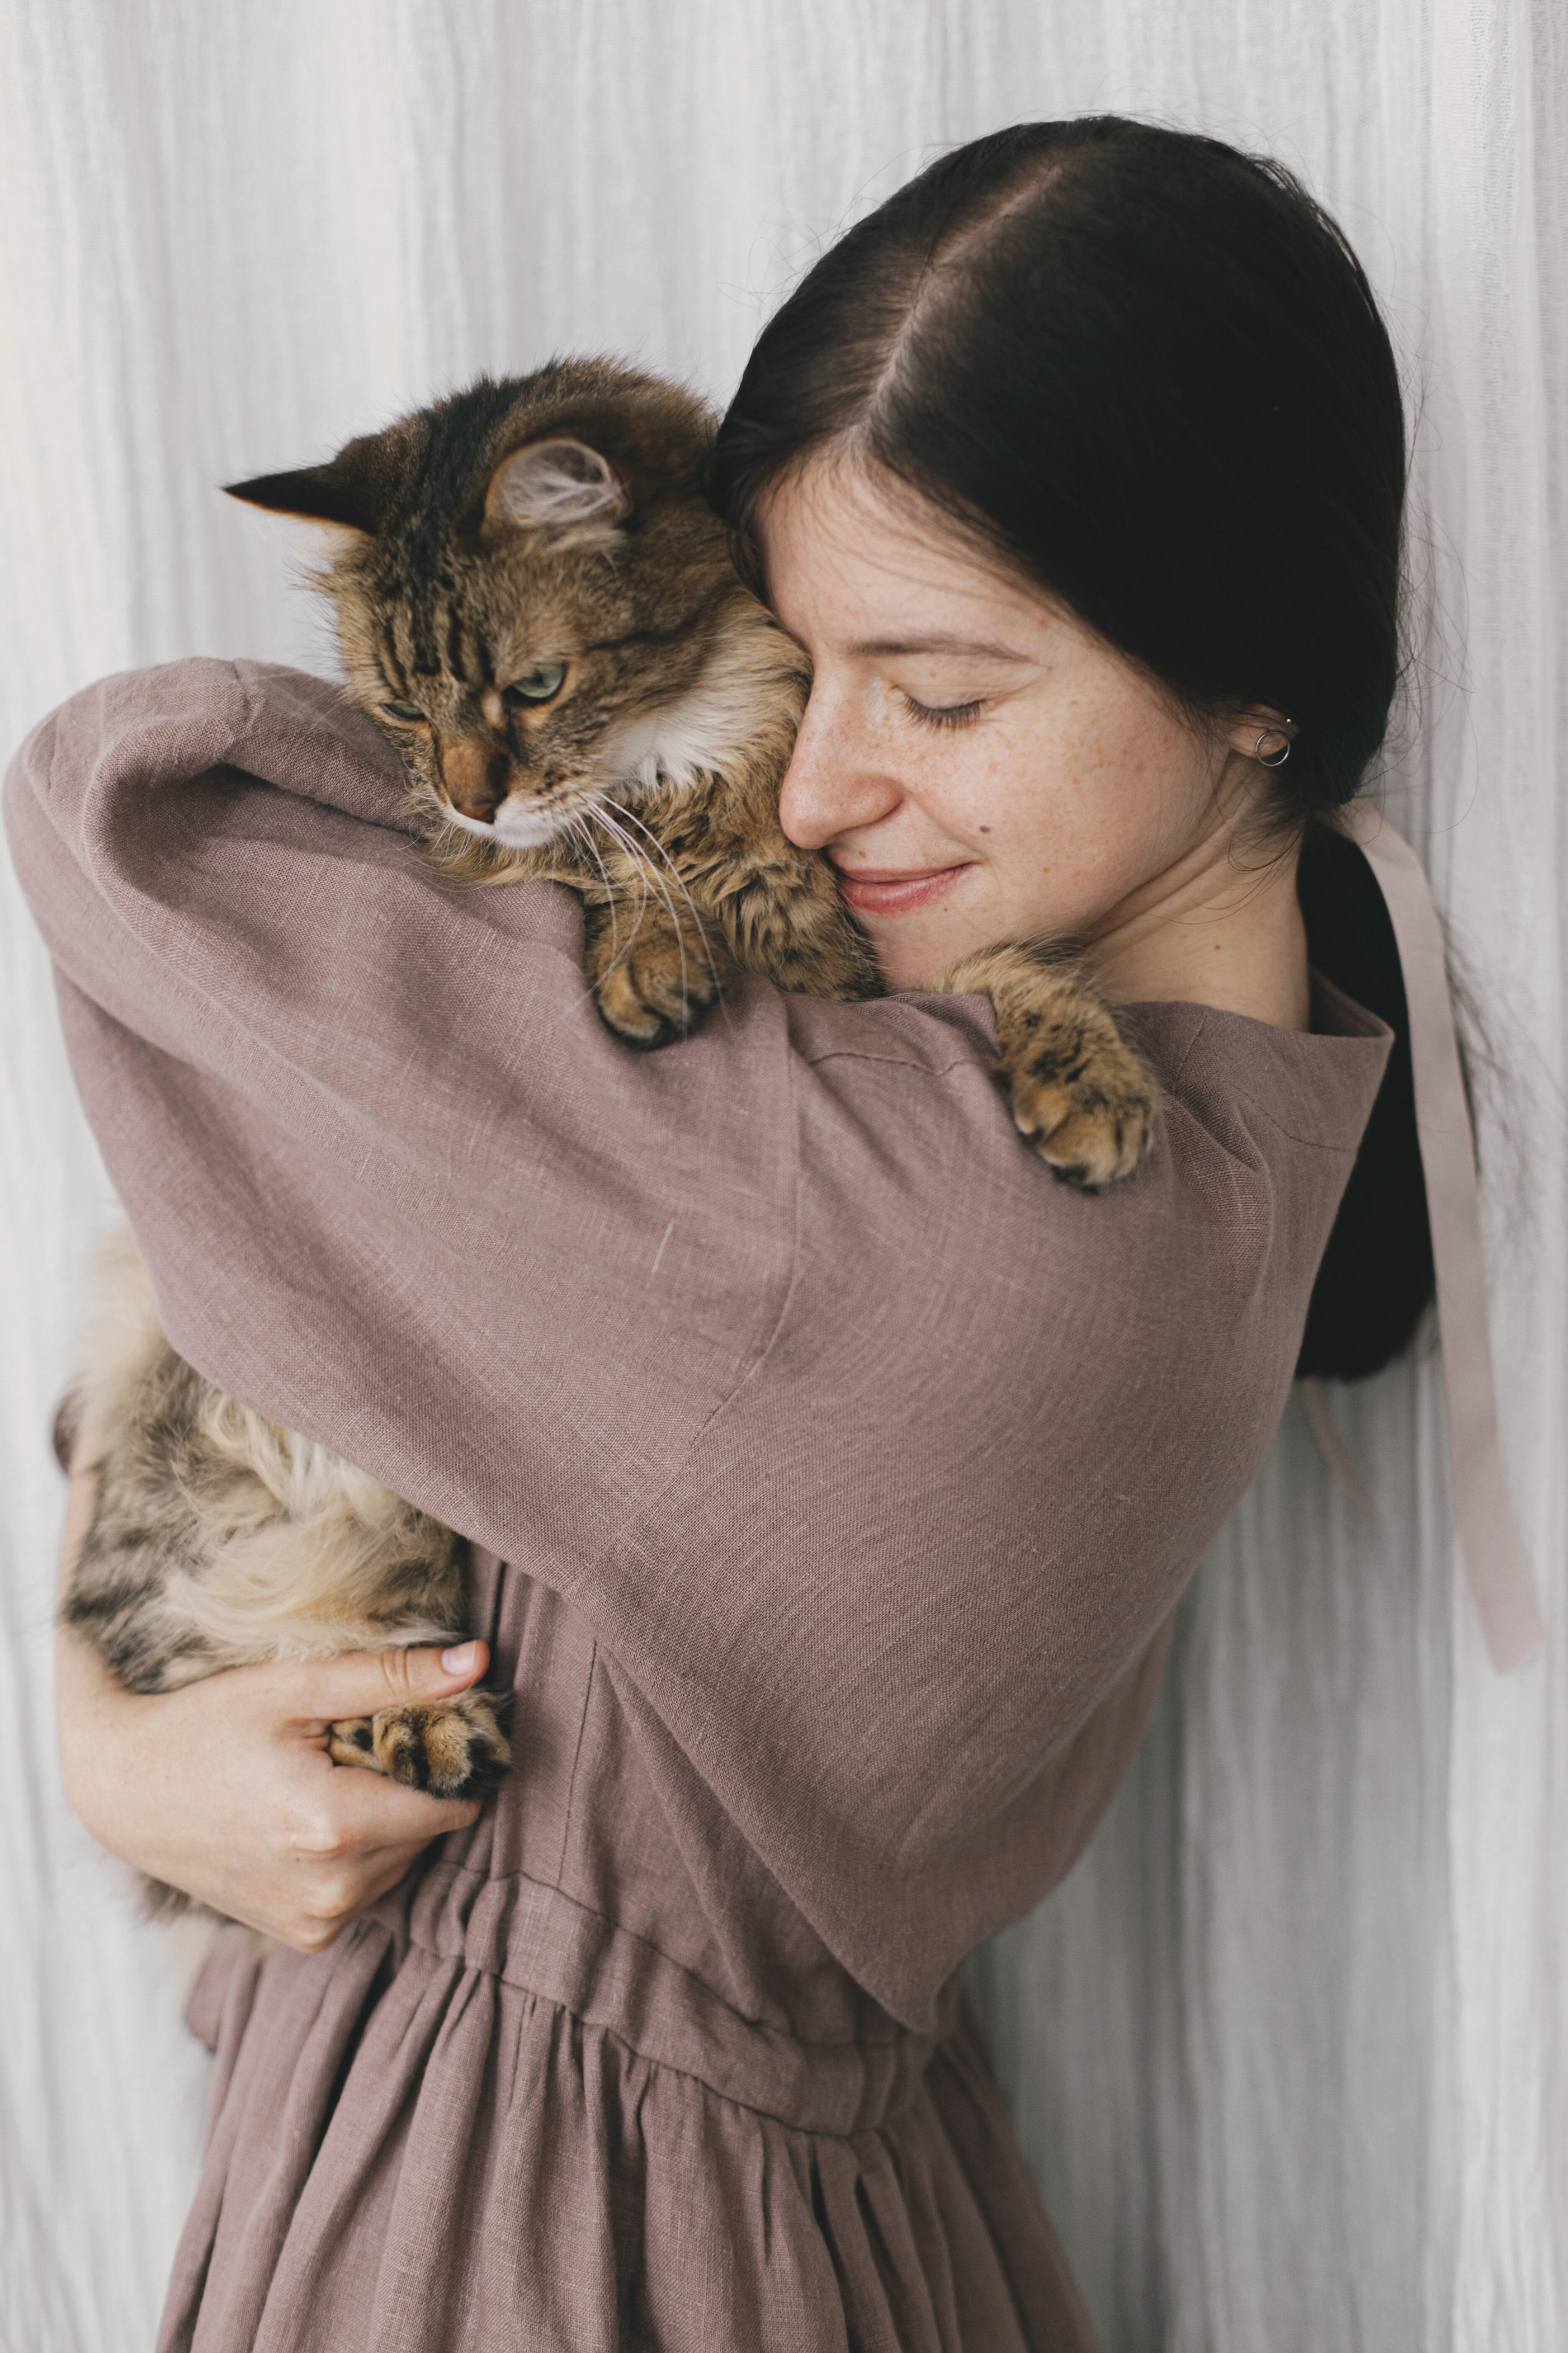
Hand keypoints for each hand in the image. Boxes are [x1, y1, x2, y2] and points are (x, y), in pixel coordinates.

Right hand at [56, 1435, 490, 1950]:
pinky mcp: (306, 1937)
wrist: (123, 1790)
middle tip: (359, 1747)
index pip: (455, 1803)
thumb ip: (392, 1678)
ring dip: (389, 1821)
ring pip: (404, 1861)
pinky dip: (360, 1854)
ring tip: (330, 1780)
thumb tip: (479, 1664)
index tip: (426, 1727)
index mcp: (335, 1829)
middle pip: (430, 1831)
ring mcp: (318, 1923)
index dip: (451, 1761)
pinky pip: (370, 1888)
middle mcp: (333, 1890)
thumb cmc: (205, 1726)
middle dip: (413, 1787)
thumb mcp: (295, 1686)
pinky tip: (312, 1819)